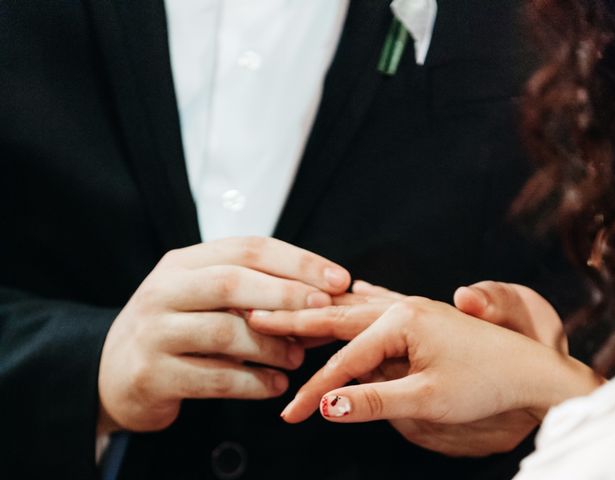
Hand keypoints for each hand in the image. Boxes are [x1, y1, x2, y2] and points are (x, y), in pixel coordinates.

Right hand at [97, 237, 349, 433]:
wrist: (113, 372)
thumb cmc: (176, 329)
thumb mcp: (205, 298)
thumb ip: (252, 293)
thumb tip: (322, 298)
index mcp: (184, 263)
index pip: (248, 248)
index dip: (298, 262)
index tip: (339, 278)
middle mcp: (165, 290)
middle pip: (233, 282)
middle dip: (287, 295)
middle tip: (325, 310)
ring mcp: (154, 332)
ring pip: (226, 333)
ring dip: (273, 346)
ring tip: (299, 357)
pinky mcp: (153, 374)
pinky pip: (215, 379)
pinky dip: (253, 383)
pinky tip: (275, 385)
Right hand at [249, 283, 600, 456]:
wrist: (531, 370)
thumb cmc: (487, 381)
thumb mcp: (428, 397)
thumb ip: (375, 399)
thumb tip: (328, 406)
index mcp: (402, 320)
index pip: (344, 358)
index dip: (315, 388)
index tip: (291, 413)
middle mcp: (403, 306)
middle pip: (337, 316)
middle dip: (296, 323)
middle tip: (256, 318)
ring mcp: (411, 308)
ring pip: (352, 309)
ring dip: (317, 314)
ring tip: (284, 311)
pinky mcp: (417, 317)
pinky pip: (371, 310)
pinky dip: (347, 312)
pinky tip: (339, 300)